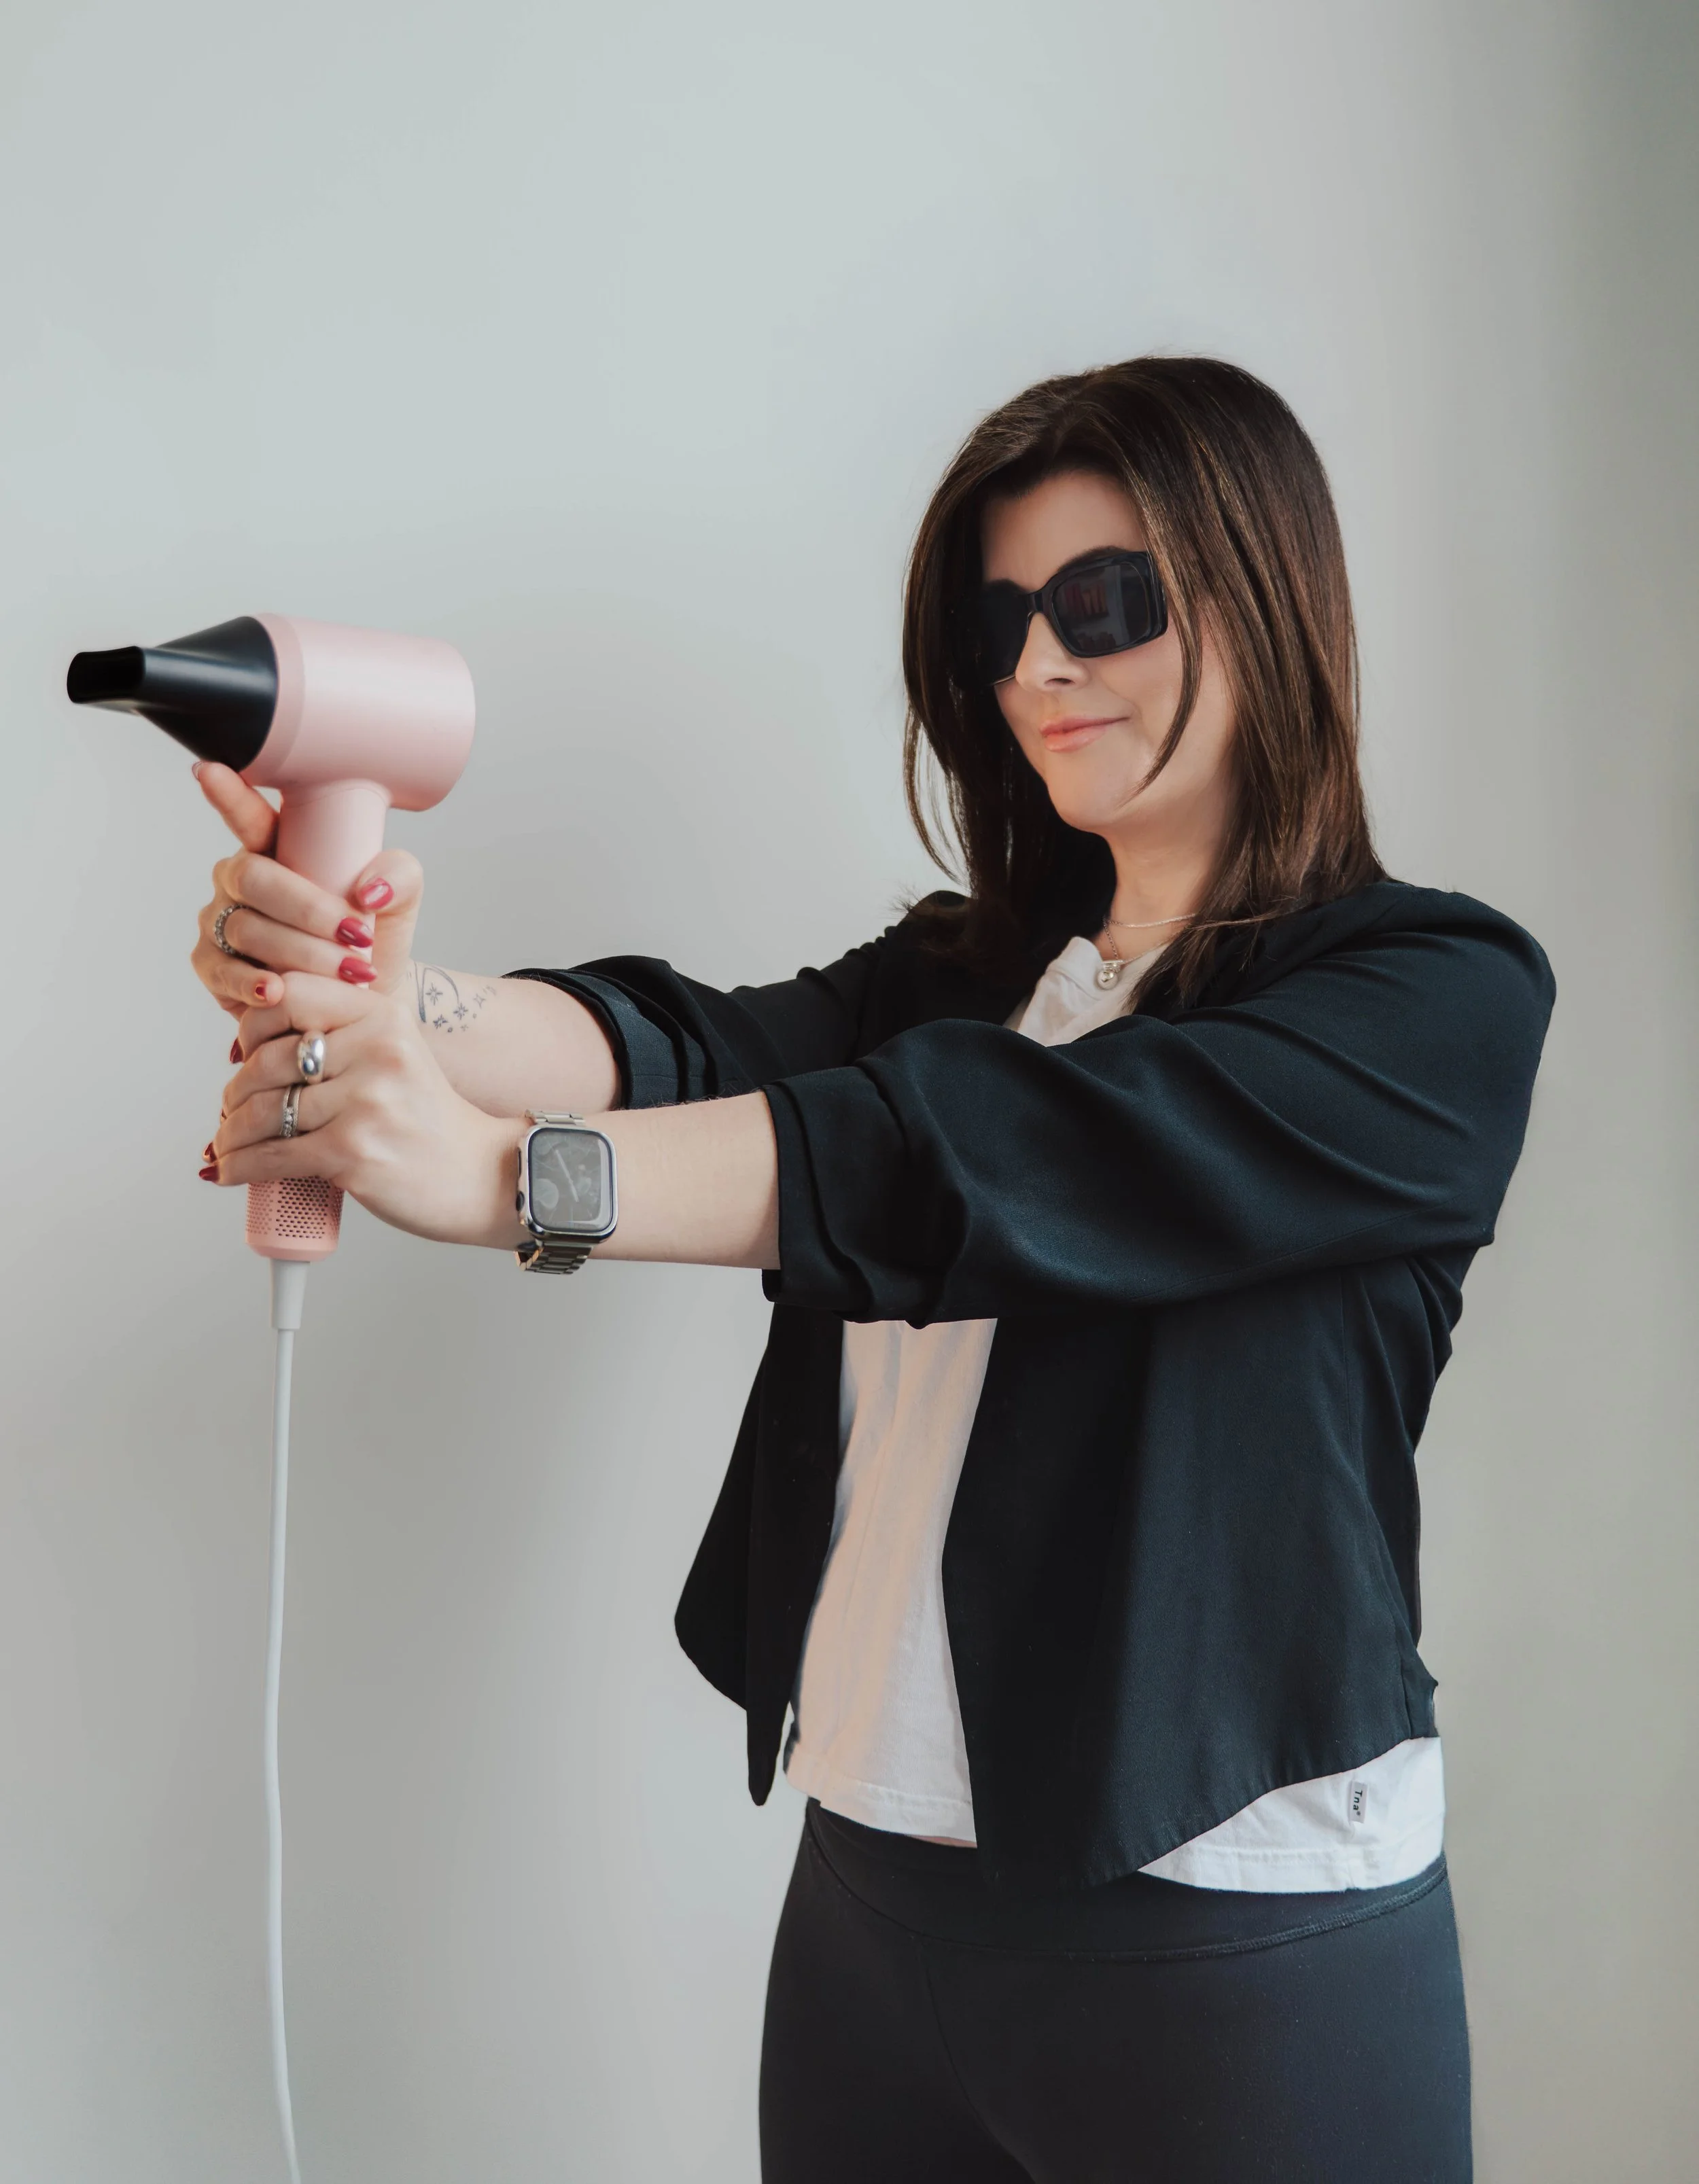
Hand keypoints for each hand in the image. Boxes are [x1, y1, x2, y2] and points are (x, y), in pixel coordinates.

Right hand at [190, 761, 422, 1017]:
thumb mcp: (398, 902)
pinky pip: (223, 971)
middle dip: (308, 909)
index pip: (249, 817)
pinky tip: (277, 992)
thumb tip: (367, 889)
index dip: (228, 794)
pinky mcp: (213, 966)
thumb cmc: (372, 938)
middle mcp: (239, 880)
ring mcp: (221, 921)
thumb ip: (398, 877)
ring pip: (246, 927)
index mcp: (276, 848)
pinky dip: (255, 983)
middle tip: (357, 936)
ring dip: (301, 953)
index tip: (209, 771)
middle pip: (254, 878)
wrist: (365, 999)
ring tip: (347, 973)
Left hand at [207, 972, 524, 1248]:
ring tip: (227, 1144)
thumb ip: (341, 1037)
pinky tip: (228, 1171)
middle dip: (236, 1092)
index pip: (290, 994)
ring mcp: (366, 1101)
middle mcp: (376, 1050)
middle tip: (232, 1110)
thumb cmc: (427, 1121)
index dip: (254, 1024)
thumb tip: (252, 1047)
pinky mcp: (353, 1151)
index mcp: (382, 1016)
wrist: (479, 1175)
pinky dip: (240, 1167)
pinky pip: (274, 1155)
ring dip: (232, 1134)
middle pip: (268, 1060)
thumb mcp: (395, 1055)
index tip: (246, 1053)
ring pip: (265, 1111)